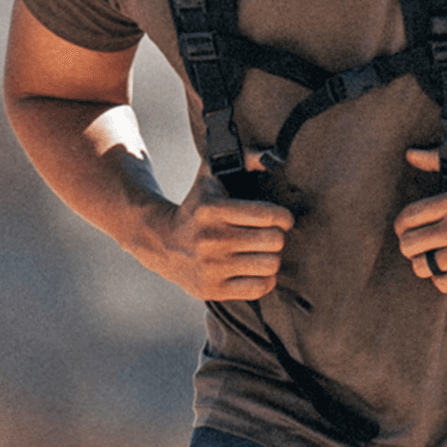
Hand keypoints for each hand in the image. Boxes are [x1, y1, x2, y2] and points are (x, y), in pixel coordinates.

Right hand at [141, 170, 293, 301]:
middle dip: (278, 238)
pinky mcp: (213, 290)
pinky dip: (266, 280)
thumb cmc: (196, 208)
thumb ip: (241, 159)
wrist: (163, 243)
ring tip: (263, 253)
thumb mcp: (209, 177)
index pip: (267, 215)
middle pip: (273, 241)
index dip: (284, 217)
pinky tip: (257, 270)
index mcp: (212, 209)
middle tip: (271, 237)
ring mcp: (211, 267)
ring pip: (270, 265)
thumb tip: (268, 157)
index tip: (283, 219)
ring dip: (272, 259)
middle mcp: (211, 239)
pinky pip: (259, 288)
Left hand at [393, 149, 446, 292]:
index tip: (408, 229)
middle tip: (420, 246)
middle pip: (409, 246)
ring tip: (436, 259)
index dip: (402, 227)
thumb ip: (440, 161)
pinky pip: (442, 284)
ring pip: (423, 267)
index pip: (408, 218)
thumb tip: (411, 154)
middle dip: (410, 247)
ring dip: (426, 264)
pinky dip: (442, 279)